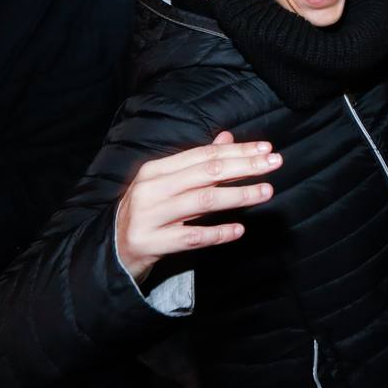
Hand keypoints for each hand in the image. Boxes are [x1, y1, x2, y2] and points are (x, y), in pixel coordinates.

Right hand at [115, 132, 280, 282]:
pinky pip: (191, 237)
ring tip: (266, 191)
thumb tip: (228, 138)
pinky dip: (217, 233)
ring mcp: (150, 216)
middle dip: (244, 166)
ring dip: (239, 195)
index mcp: (157, 170)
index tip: (266, 148)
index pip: (204, 155)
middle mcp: (152, 189)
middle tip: (275, 163)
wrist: (111, 250)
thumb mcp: (167, 184)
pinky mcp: (151, 243)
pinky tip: (239, 230)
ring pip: (203, 201)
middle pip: (207, 173)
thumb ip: (198, 163)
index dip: (237, 150)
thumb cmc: (148, 212)